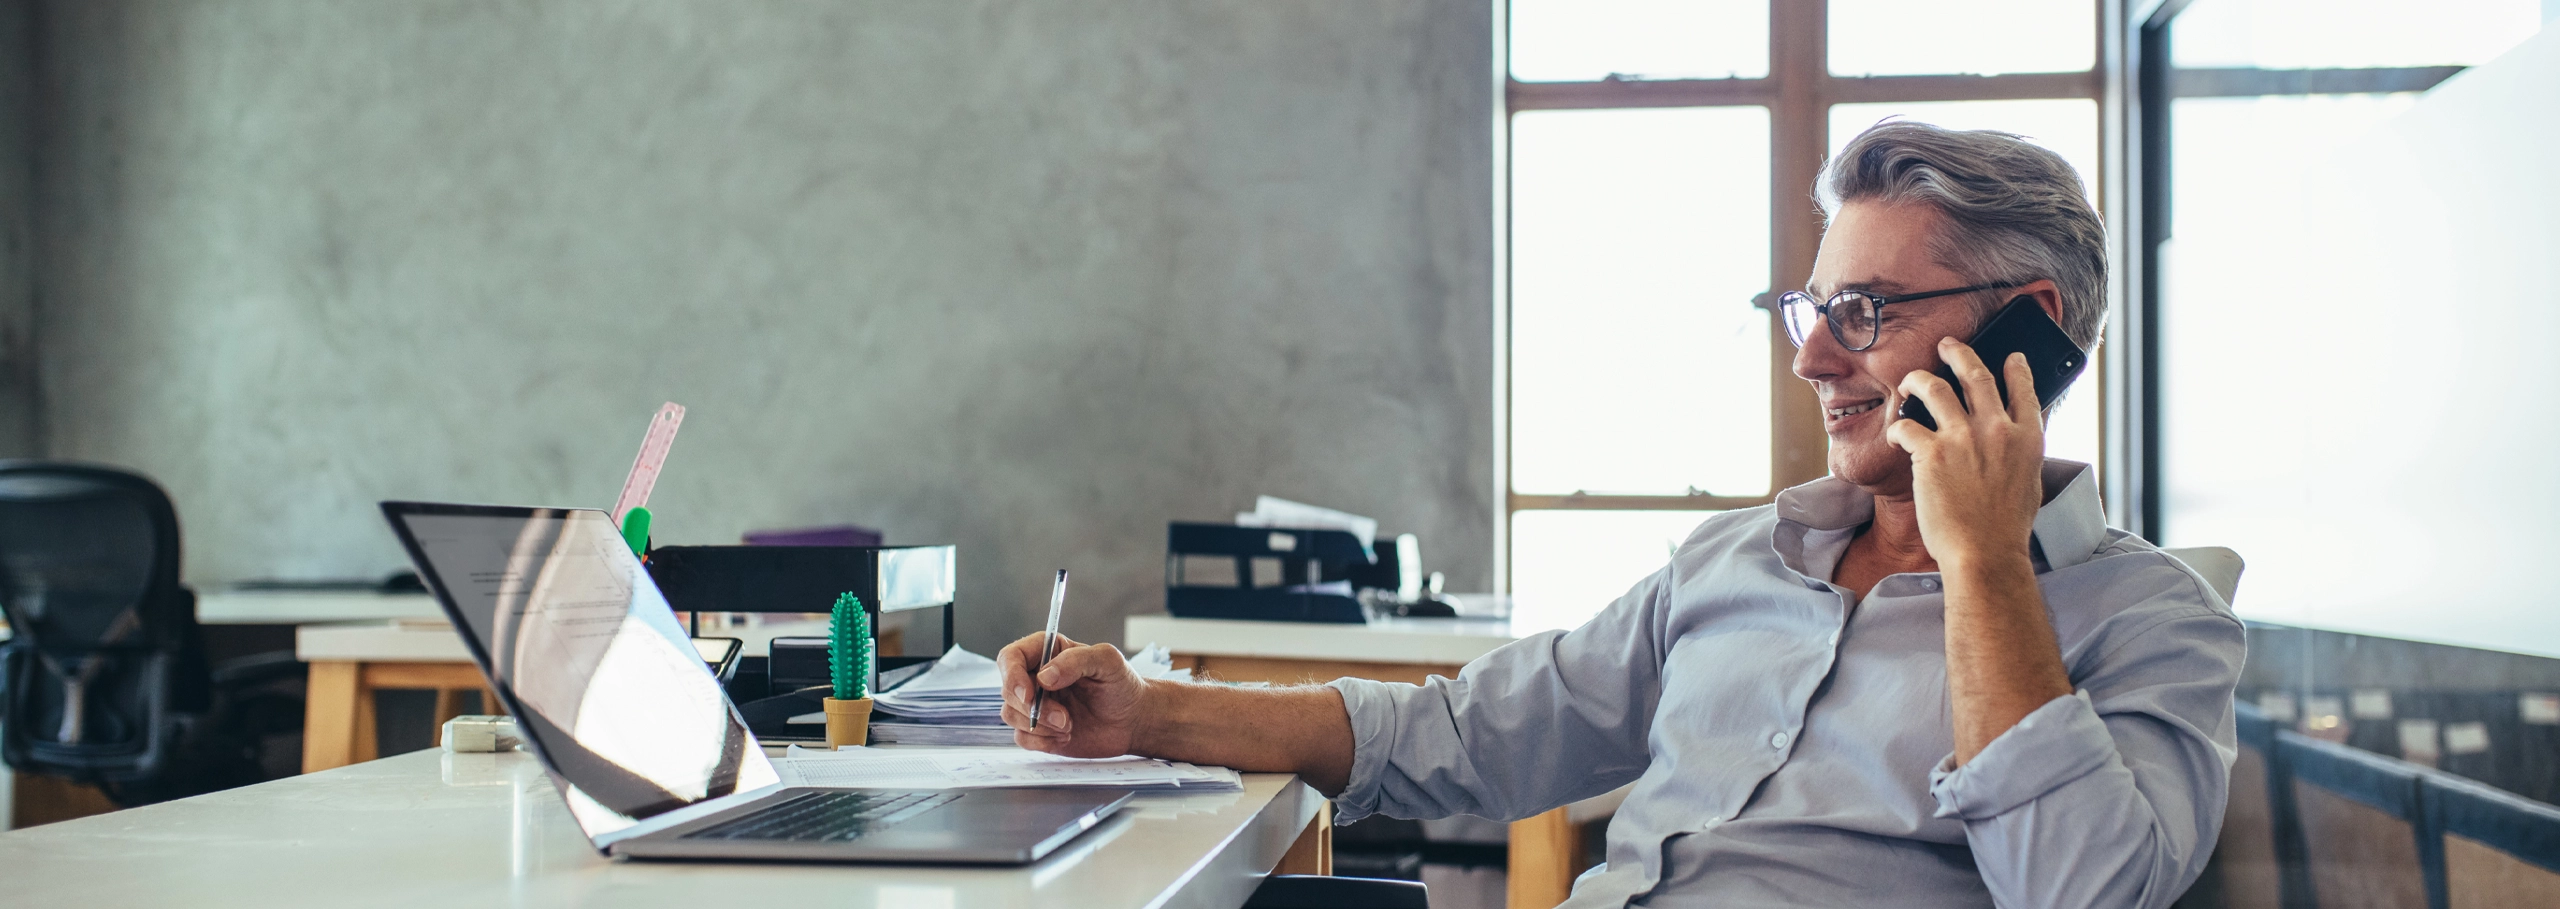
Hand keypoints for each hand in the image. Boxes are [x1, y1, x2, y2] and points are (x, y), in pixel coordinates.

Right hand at [997, 632, 1150, 757]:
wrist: (1133, 720)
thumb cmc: (1122, 685)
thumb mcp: (1107, 662)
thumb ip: (1076, 660)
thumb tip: (1044, 677)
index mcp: (1047, 652)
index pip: (1010, 658)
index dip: (1012, 676)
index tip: (1028, 694)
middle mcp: (1036, 677)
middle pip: (1008, 690)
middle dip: (1032, 708)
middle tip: (1063, 717)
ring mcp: (1036, 705)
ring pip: (1011, 715)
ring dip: (1039, 725)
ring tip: (1069, 725)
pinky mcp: (1039, 730)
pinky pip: (1021, 738)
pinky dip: (1041, 741)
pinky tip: (1066, 736)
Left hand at [1885, 339, 2044, 567]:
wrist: (1983, 554)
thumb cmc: (2005, 529)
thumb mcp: (2028, 483)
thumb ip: (2020, 454)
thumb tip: (2013, 440)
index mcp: (2026, 438)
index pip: (2024, 390)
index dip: (2016, 368)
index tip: (2010, 356)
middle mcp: (1996, 429)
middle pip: (1975, 374)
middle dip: (1959, 353)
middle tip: (1947, 344)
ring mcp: (1962, 438)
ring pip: (1935, 388)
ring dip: (1918, 379)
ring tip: (1910, 381)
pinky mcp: (1930, 452)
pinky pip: (1906, 425)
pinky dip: (1897, 429)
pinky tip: (1894, 437)